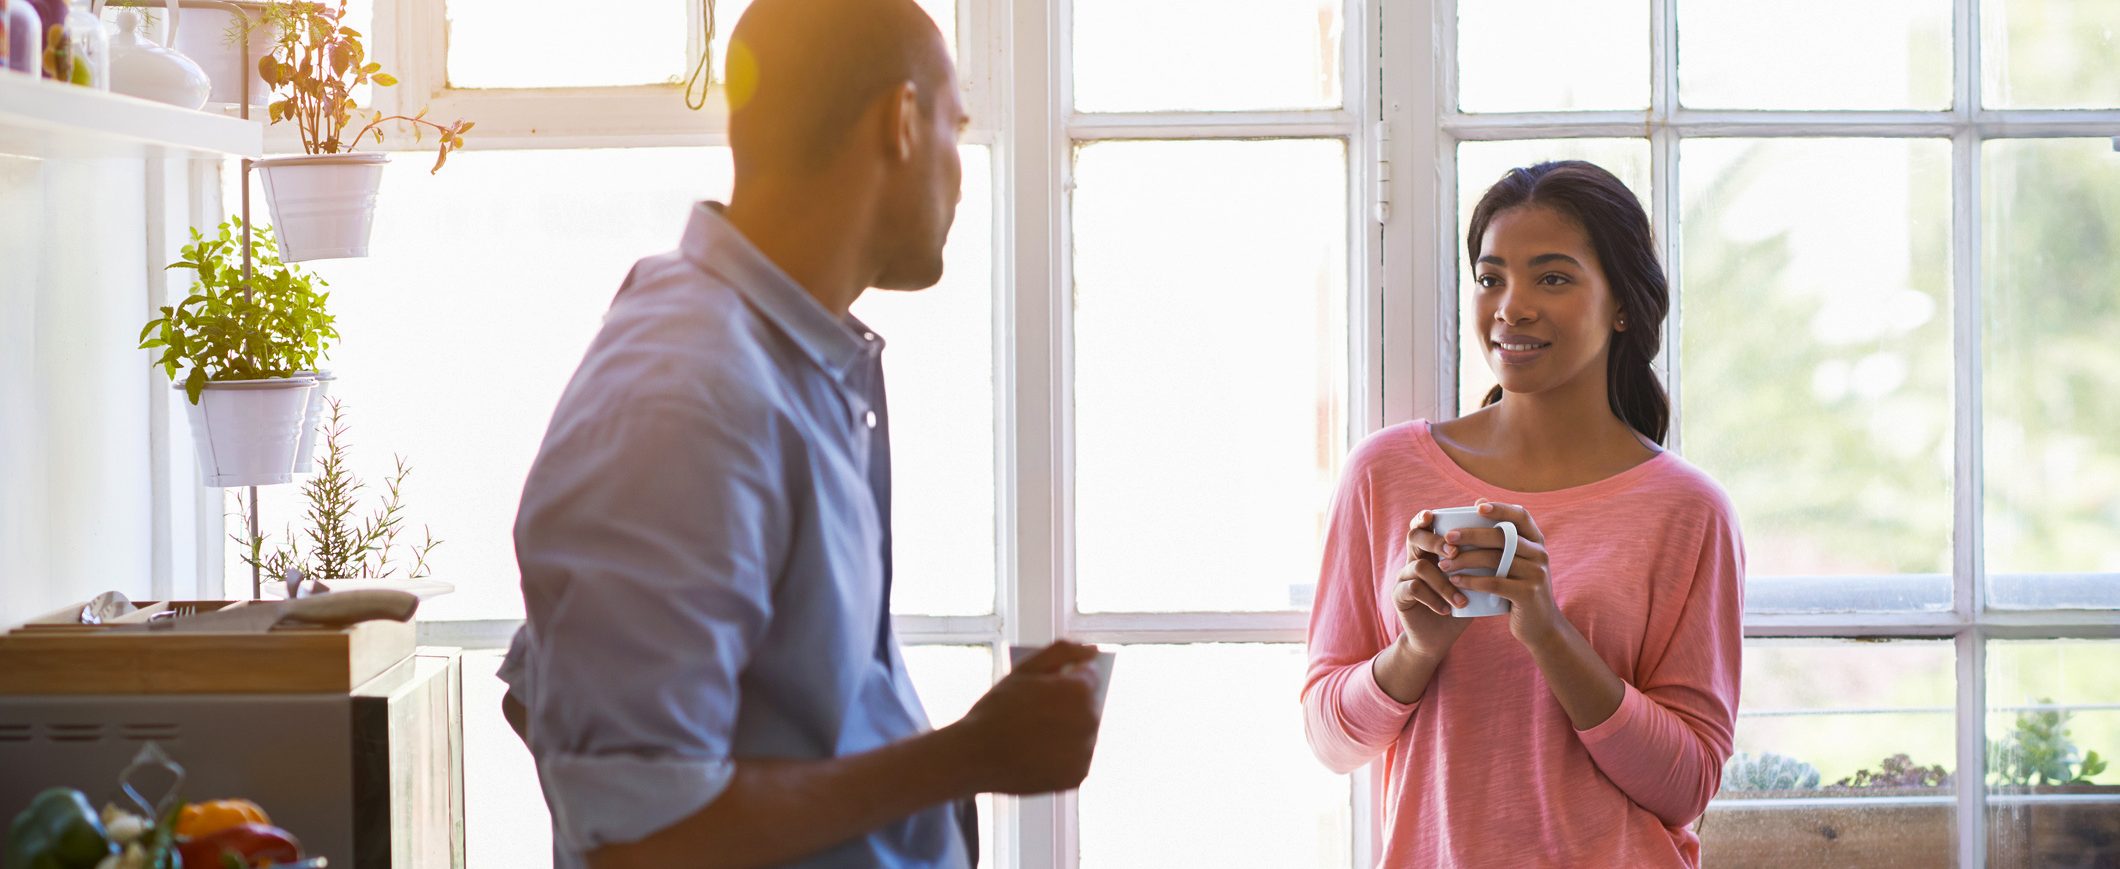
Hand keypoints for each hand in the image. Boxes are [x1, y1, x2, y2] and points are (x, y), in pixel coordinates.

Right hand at [944, 641, 1102, 794]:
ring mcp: (1085, 752)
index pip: (1090, 676)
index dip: (1066, 679)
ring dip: (1068, 731)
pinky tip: (1039, 753)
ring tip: (1036, 735)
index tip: (1043, 690)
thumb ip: (1061, 652)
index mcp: (1079, 691)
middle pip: (1089, 705)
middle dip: (1068, 705)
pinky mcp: (1077, 776)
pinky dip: (1064, 756)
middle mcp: (1089, 721)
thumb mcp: (1024, 669)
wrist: (975, 755)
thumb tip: (1093, 650)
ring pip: (1084, 733)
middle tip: (1035, 714)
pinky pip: (1078, 759)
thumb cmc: (997, 708)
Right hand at [1390, 510, 1473, 657]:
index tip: (1433, 515)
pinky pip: (1413, 588)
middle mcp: (1413, 559)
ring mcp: (1403, 577)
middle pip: (1414, 537)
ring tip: (1461, 599)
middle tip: (1454, 552)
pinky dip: (1434, 598)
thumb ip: (1484, 558)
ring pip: (1419, 566)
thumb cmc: (1461, 605)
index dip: (1424, 518)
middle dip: (1435, 541)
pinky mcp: (1399, 596)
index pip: (1423, 526)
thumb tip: (1508, 532)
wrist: (1441, 639)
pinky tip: (1447, 609)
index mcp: (1430, 551)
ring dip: (1444, 583)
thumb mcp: (1473, 580)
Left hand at [1433, 501, 1563, 647]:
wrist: (1540, 626)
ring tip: (1443, 564)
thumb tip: (1478, 500)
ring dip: (1465, 560)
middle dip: (1471, 535)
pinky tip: (1455, 581)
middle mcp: (1540, 554)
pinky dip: (1471, 581)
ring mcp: (1536, 574)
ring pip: (1495, 559)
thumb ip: (1502, 537)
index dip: (1500, 508)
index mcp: (1536, 541)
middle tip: (1446, 539)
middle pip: (1502, 536)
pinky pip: (1494, 583)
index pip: (1521, 515)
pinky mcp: (1528, 594)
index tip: (1476, 507)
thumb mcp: (1516, 560)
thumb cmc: (1519, 587)